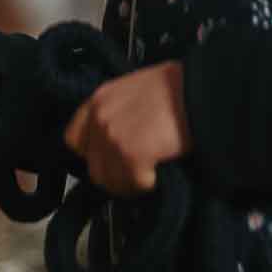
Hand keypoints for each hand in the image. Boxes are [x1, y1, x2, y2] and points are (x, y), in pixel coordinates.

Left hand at [63, 60, 190, 195]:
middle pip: (94, 168)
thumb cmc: (175, 87)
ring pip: (112, 181)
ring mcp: (114, 138)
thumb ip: (116, 112)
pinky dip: (149, 183)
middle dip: (114, 174)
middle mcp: (100, 118)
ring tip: (150, 172)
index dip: (93, 153)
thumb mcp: (133, 90)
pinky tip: (160, 170)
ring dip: (131, 182)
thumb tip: (116, 140)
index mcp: (98, 99)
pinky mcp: (132, 155)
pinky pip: (135, 184)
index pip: (74, 140)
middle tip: (136, 171)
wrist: (197, 90)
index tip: (111, 158)